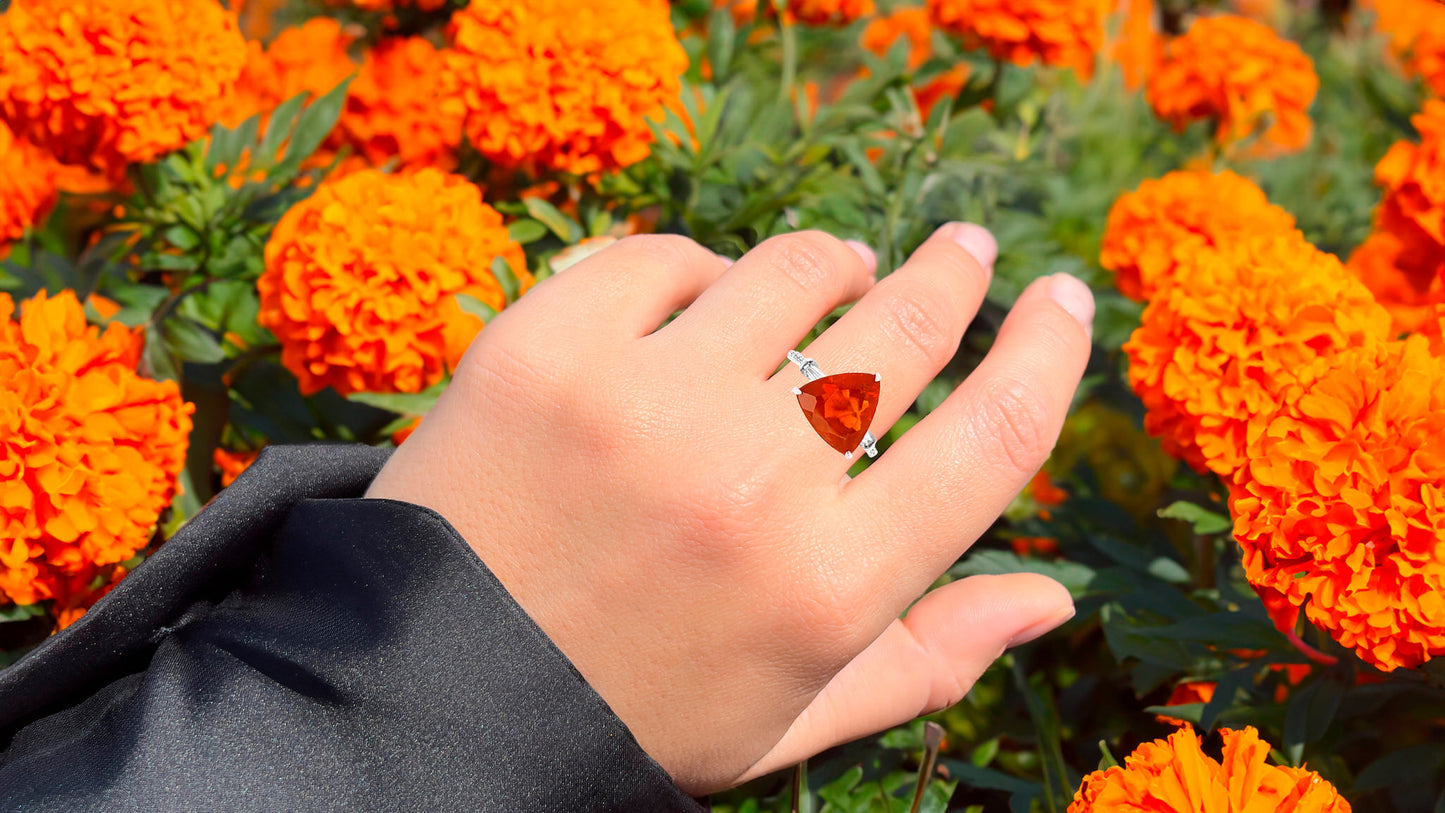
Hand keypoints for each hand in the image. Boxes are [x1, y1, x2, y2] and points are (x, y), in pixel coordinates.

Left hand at [364, 224, 1093, 794]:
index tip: (1067, 303)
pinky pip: (663, 257)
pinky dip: (696, 271)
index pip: (995, 440)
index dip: (1050, 355)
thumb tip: (1049, 595)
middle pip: (905, 329)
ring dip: (833, 263)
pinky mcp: (545, 348)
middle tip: (966, 248)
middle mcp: (752, 486)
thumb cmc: (630, 711)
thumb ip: (927, 658)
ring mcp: (645, 404)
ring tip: (839, 269)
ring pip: (794, 272)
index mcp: (828, 586)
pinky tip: (701, 298)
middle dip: (955, 274)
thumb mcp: (791, 716)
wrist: (433, 691)